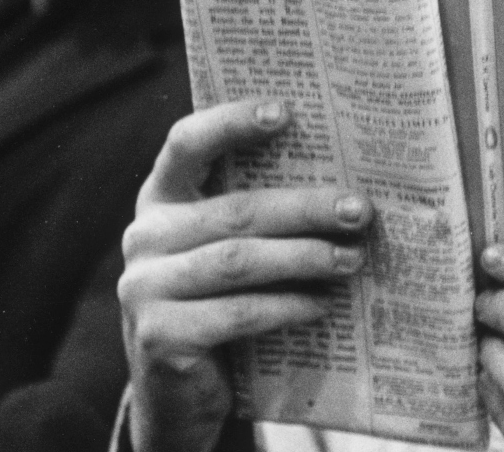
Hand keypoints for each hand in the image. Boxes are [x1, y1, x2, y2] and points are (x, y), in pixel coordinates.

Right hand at [118, 100, 373, 451]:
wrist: (177, 392)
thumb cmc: (216, 301)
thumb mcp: (224, 249)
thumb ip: (255, 216)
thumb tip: (343, 189)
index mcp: (160, 198)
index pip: (186, 143)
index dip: (231, 121)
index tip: (286, 111)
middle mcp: (143, 236)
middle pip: (234, 211)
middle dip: (305, 208)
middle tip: (359, 211)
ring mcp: (144, 287)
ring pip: (238, 261)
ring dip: (305, 258)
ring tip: (353, 259)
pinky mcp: (159, 336)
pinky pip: (237, 313)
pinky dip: (287, 307)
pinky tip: (322, 305)